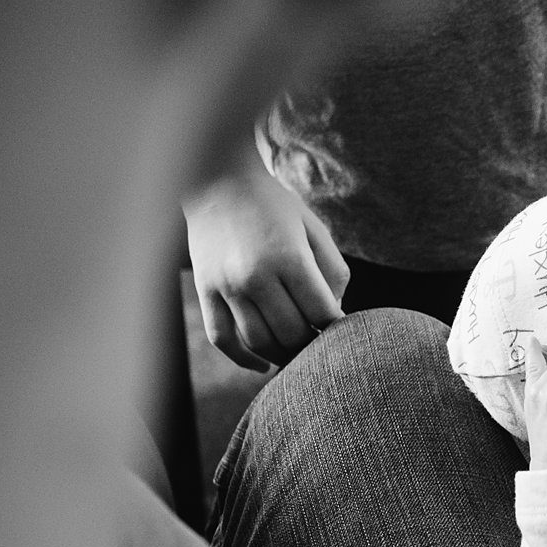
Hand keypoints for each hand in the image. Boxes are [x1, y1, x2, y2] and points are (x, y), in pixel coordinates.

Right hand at [183, 154, 348, 371]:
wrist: (218, 181)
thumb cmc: (275, 206)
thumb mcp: (314, 228)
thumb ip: (333, 271)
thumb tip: (336, 315)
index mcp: (288, 256)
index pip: (321, 312)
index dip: (336, 327)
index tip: (341, 329)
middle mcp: (255, 275)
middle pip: (291, 333)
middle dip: (312, 345)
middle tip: (322, 345)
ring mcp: (226, 285)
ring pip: (258, 342)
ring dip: (282, 356)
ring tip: (297, 354)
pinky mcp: (205, 291)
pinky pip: (222, 338)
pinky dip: (243, 359)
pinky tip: (262, 365)